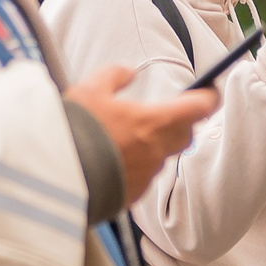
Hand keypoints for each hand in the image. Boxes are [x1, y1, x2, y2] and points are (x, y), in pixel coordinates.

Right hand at [66, 65, 218, 203]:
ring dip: (153, 145)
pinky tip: (114, 159)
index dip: (208, 97)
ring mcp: (146, 175)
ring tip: (128, 137)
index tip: (209, 91)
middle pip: (184, 134)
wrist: (56, 176)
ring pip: (161, 156)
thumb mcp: (89, 89)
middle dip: (181, 122)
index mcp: (154, 123)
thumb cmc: (75, 131)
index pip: (199, 108)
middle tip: (165, 112)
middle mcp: (156, 151)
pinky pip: (143, 175)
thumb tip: (128, 72)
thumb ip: (114, 75)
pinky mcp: (133, 193)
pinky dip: (135, 165)